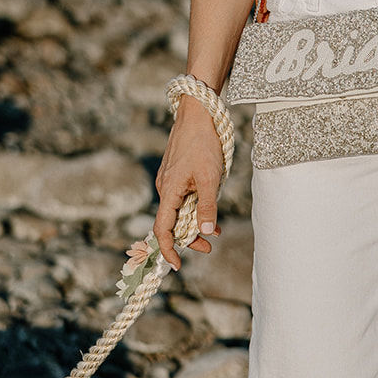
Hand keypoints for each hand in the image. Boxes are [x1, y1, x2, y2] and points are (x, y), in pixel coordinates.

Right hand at [154, 96, 224, 267]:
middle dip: (189, 238)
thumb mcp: (210, 177)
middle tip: (209, 247)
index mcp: (169, 191)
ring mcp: (169, 180)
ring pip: (178, 210)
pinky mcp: (176, 173)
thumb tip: (206, 231)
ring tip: (215, 230)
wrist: (198, 112)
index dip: (168, 250)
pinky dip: (194, 207)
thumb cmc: (203, 143)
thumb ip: (207, 206)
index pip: (162, 230)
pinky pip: (182, 197)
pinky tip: (210, 209)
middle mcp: (165, 188)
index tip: (178, 265)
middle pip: (172, 223)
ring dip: (194, 222)